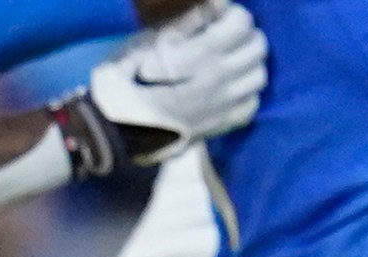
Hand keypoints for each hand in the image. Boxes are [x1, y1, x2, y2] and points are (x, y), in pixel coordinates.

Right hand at [80, 0, 267, 165]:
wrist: (108, 133)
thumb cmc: (120, 83)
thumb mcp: (146, 42)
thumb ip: (186, 23)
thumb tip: (217, 5)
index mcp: (204, 56)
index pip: (241, 23)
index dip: (230, 14)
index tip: (213, 17)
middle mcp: (222, 80)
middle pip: (257, 47)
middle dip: (242, 36)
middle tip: (220, 38)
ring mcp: (223, 106)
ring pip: (259, 76)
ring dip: (247, 64)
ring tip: (227, 64)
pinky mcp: (219, 126)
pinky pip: (250, 105)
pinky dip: (244, 94)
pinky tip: (227, 90)